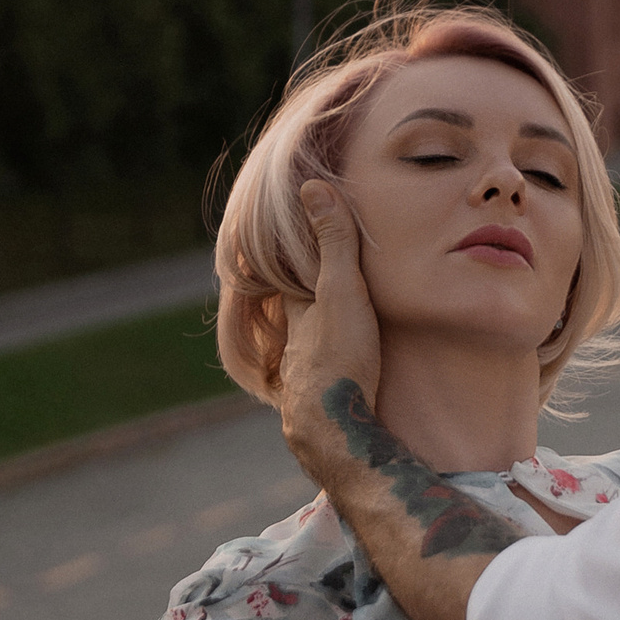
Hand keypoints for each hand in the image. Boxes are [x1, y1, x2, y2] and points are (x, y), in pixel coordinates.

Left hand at [278, 179, 382, 478]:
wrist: (334, 434)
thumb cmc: (339, 359)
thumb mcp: (342, 292)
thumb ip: (335, 243)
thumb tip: (312, 185)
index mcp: (294, 314)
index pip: (281, 279)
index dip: (283, 260)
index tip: (277, 242)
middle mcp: (291, 346)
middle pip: (288, 318)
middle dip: (294, 303)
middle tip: (298, 286)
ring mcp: (301, 381)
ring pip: (299, 353)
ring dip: (306, 343)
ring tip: (315, 334)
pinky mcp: (316, 411)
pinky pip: (314, 387)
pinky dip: (317, 379)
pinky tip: (325, 388)